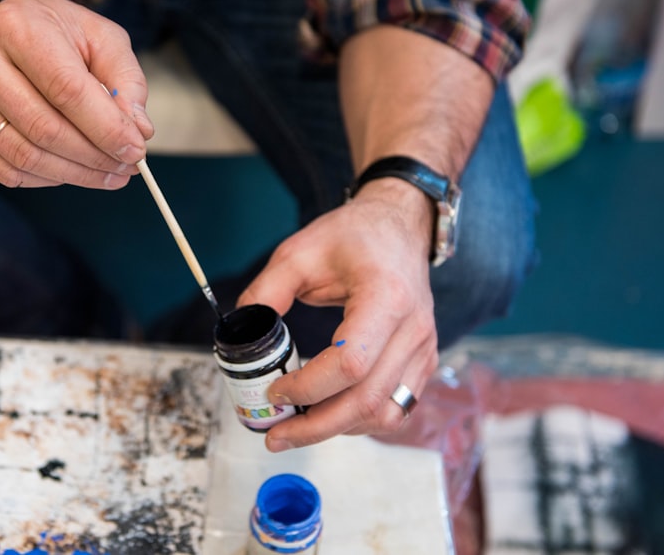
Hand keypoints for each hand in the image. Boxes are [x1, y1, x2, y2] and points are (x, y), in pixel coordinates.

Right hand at [0, 0, 153, 187]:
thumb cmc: (57, 35)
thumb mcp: (102, 39)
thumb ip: (126, 82)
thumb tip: (137, 131)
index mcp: (20, 27)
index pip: (67, 90)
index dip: (106, 129)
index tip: (135, 151)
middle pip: (45, 129)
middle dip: (94, 158)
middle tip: (126, 169)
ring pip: (23, 156)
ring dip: (72, 175)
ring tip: (104, 174)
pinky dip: (40, 180)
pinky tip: (65, 171)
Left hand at [237, 178, 439, 450]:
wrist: (398, 228)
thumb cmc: (352, 237)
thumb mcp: (298, 252)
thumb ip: (266, 291)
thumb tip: (240, 333)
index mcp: (385, 297)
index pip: (351, 362)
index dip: (309, 386)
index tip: (275, 390)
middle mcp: (412, 329)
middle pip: (368, 399)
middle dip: (317, 426)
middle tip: (276, 436)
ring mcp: (423, 349)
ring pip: (385, 413)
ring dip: (338, 428)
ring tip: (297, 428)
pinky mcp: (423, 362)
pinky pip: (396, 408)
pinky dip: (360, 420)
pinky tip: (327, 415)